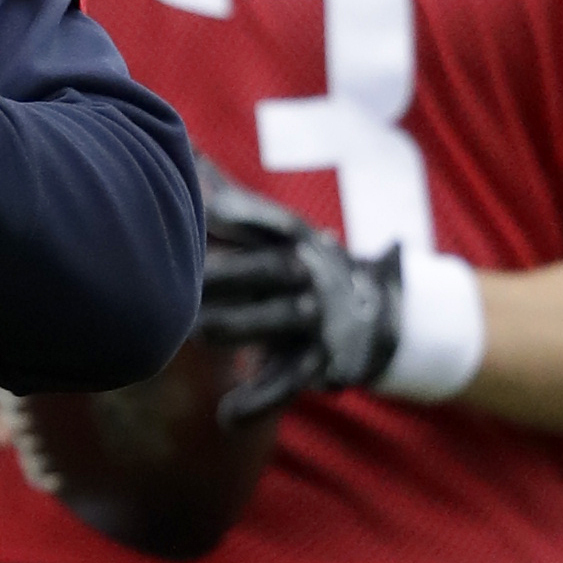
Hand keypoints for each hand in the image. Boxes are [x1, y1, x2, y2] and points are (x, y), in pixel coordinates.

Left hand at [192, 158, 402, 422]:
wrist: (379, 313)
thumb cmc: (299, 265)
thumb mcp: (276, 231)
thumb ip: (228, 197)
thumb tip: (184, 144)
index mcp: (294, 238)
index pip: (266, 222)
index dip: (238, 214)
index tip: (201, 209)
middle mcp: (309, 273)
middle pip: (270, 269)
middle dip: (228, 272)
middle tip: (183, 279)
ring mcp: (317, 318)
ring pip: (281, 321)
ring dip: (242, 326)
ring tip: (199, 334)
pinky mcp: (321, 362)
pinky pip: (290, 382)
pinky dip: (259, 402)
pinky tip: (225, 418)